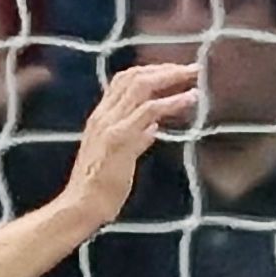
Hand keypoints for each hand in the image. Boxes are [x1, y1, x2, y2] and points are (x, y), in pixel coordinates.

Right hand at [54, 62, 197, 228]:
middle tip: (192, 69)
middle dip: (165, 69)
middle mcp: (103, 116)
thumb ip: (134, 139)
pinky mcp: (120, 139)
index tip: (174, 73)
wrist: (81, 207)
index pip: (124, 81)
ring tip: (194, 77)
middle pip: (134, 76)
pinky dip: (171, 101)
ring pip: (141, 86)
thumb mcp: (118, 158)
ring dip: (171, 78)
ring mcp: (110, 125)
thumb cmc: (99, 190)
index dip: (151, 72)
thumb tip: (152, 129)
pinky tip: (189, 99)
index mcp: (100, 118)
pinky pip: (148, 111)